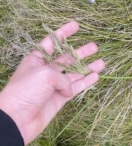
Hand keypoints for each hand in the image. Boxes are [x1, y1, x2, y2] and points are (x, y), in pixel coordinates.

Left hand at [0, 21, 104, 144]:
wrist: (16, 119)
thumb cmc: (25, 91)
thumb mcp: (43, 74)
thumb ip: (61, 77)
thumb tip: (68, 88)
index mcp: (37, 59)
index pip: (53, 42)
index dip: (64, 32)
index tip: (76, 25)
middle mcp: (47, 70)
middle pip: (68, 58)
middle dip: (81, 52)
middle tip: (95, 47)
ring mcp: (55, 84)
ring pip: (75, 73)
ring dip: (88, 68)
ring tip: (102, 62)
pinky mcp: (60, 97)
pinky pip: (76, 87)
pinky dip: (86, 82)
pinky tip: (96, 76)